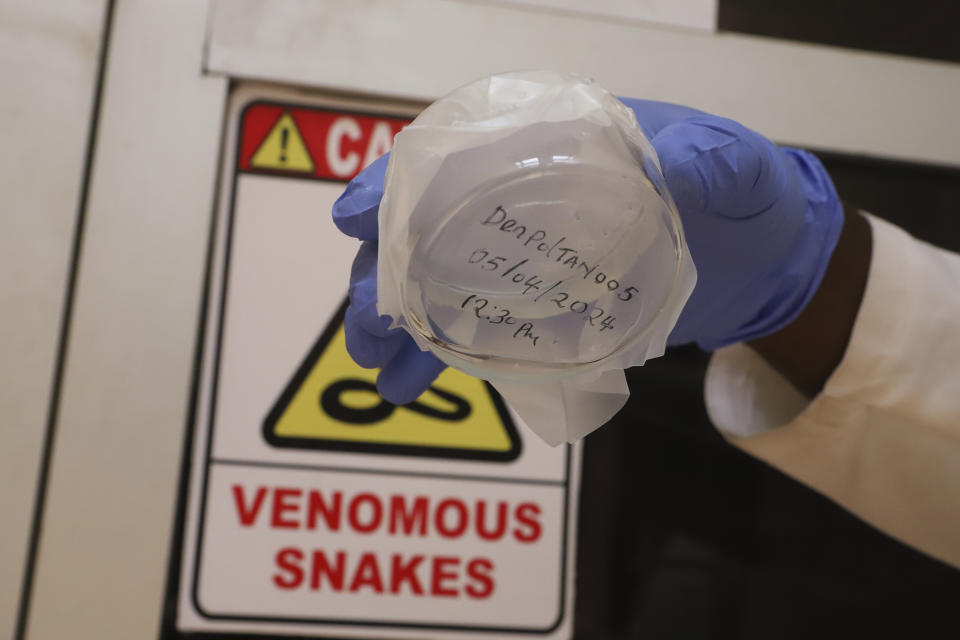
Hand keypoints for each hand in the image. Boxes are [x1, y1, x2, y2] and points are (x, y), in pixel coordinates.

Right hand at [332, 101, 843, 400]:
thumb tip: (678, 172)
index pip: (456, 154)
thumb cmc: (741, 192)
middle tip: (367, 324)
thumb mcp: (730, 167)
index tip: (352, 218)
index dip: (396, 184)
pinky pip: (473, 325)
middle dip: (384, 273)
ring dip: (399, 322)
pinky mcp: (540, 304)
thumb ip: (705, 168)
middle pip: (426, 227)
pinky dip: (438, 353)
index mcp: (551, 145)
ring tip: (376, 366)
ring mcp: (527, 255)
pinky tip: (409, 385)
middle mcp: (521, 197)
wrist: (764, 256)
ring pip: (437, 281)